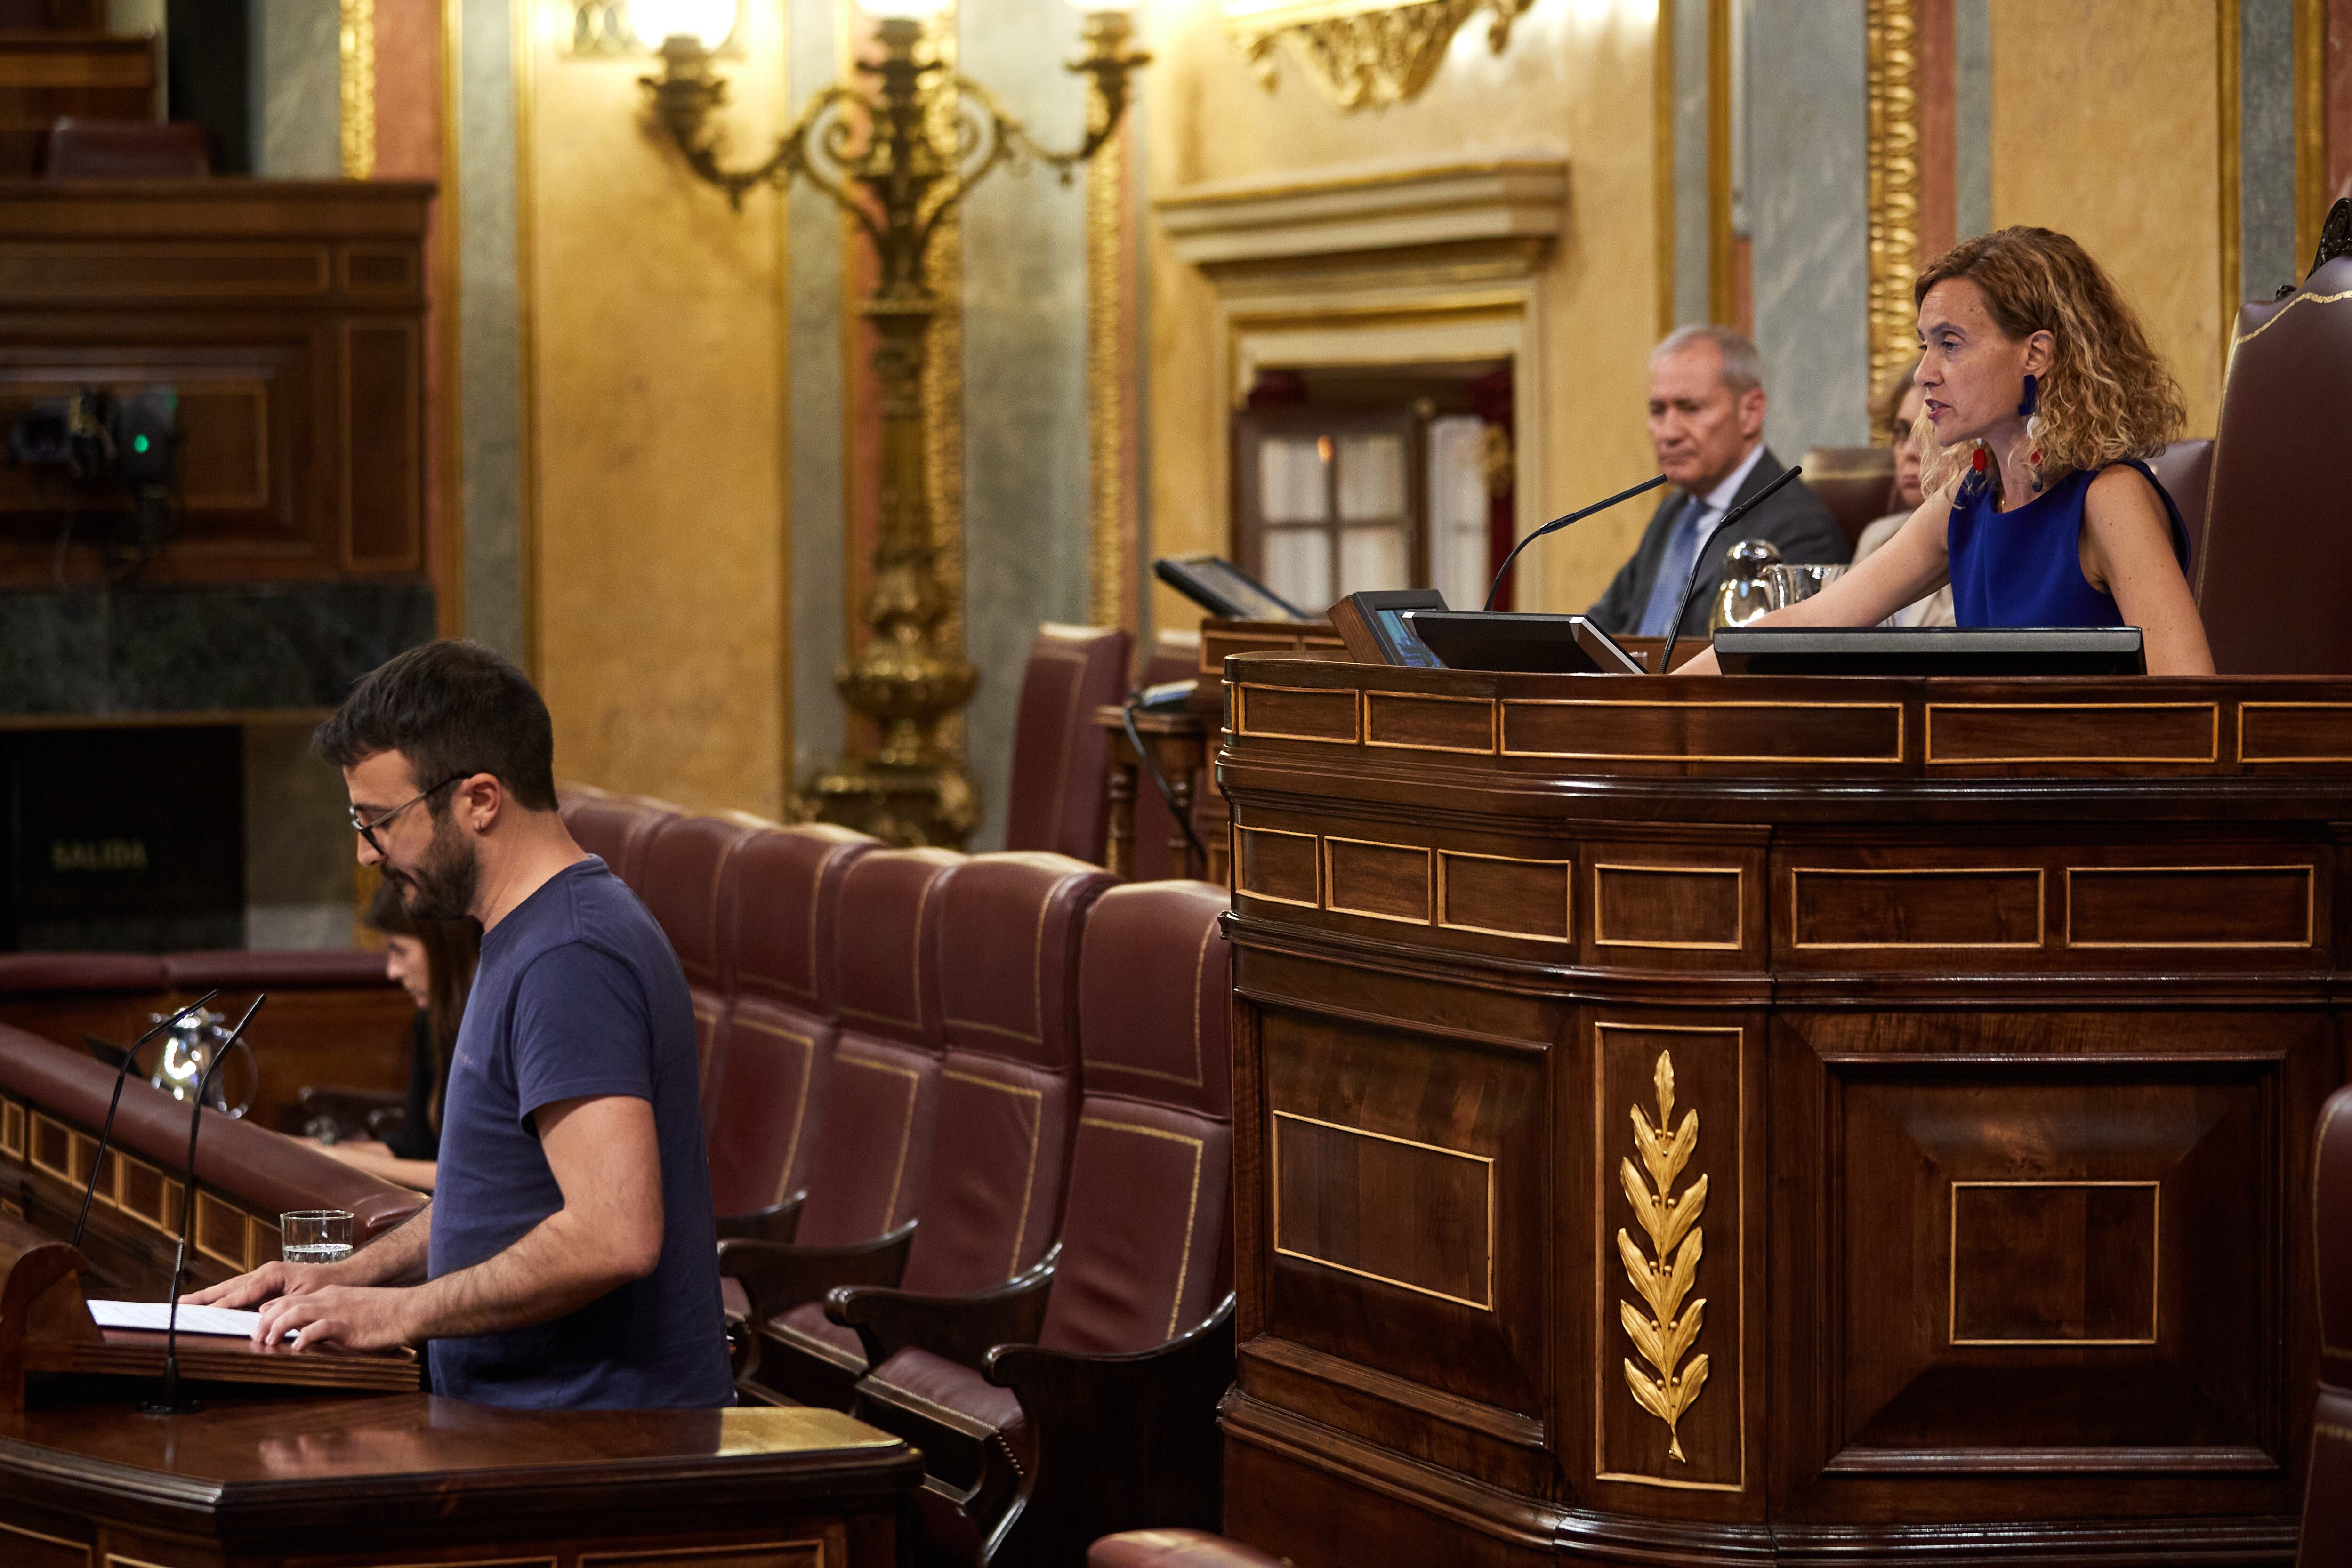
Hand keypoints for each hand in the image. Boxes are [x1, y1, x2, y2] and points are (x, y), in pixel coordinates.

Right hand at [185, 1258, 339, 1310]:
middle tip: (180, 1305)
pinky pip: (239, 1291)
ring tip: (187, 1303)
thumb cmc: (327, 1286)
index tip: (201, 1313)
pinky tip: (212, 1304)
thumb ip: (283, 1305)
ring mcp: (263, 1277)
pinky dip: (223, 1297)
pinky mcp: (265, 1283)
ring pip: (231, 1288)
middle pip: (228, 1287)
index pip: (240, 1293)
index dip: (220, 1304)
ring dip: (209, 1296)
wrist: (342, 1276)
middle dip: (204, 1296)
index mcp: (272, 1275)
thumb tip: (260, 1315)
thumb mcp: (306, 1297)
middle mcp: (264, 1273)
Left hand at [255, 1284, 416, 1352]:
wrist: (409, 1310)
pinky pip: (319, 1329)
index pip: (290, 1298)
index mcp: (329, 1294)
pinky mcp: (347, 1325)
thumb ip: (330, 1316)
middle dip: (266, 1320)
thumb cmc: (384, 1313)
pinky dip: (304, 1337)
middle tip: (256, 1337)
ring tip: (268, 1342)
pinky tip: (296, 1348)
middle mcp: (328, 1298)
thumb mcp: (351, 1309)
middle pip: (286, 1304)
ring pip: (296, 1312)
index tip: (259, 1324)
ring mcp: (337, 1310)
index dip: (270, 1311)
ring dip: (278, 1327)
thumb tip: (311, 1331)